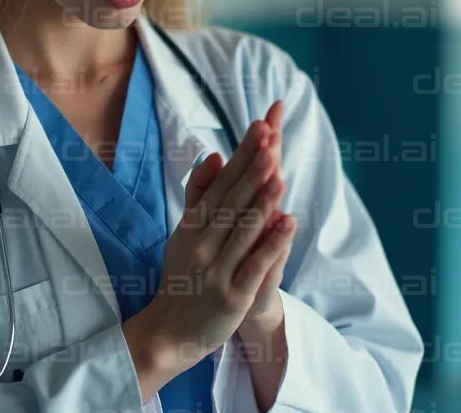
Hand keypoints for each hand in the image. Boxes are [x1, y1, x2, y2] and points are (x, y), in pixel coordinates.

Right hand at [131, 111, 295, 377]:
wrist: (171, 330)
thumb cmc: (183, 275)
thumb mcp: (183, 232)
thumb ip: (199, 194)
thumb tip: (215, 156)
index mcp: (191, 227)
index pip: (220, 185)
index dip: (241, 157)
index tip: (258, 130)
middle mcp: (202, 245)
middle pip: (232, 202)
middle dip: (252, 169)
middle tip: (269, 138)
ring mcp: (217, 271)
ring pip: (243, 231)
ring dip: (263, 202)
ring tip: (280, 175)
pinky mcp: (233, 297)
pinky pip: (255, 265)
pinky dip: (272, 243)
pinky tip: (289, 223)